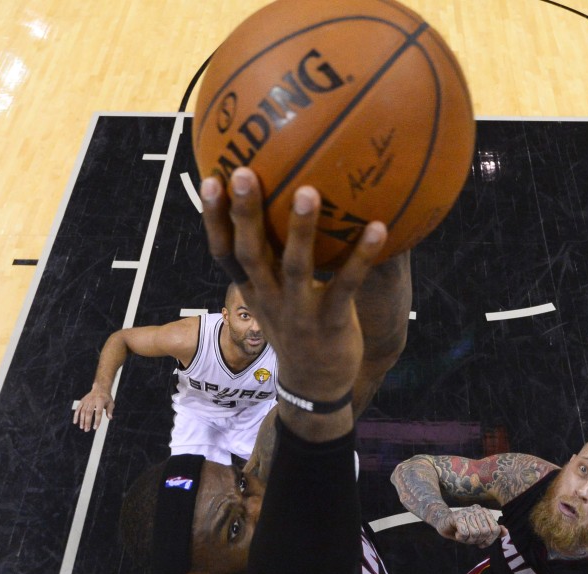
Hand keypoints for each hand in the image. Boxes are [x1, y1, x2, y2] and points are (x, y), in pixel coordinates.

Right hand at [73, 388, 113, 430]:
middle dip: (87, 422)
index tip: (95, 428)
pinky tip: (75, 422)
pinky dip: (76, 416)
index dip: (97, 421)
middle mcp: (92, 400)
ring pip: (82, 411)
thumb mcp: (111, 403)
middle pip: (89, 413)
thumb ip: (110, 410)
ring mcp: (86, 401)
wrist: (100, 388)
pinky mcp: (82, 401)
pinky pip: (78, 409)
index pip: (98, 412)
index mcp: (100, 401)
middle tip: (87, 430)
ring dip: (82, 420)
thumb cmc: (106, 398)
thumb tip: (110, 418)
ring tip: (82, 428)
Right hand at [200, 168, 385, 405]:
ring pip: (296, 267)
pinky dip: (361, 257)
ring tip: (308, 191)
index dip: (213, 219)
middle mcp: (270, 298)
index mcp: (253, 290)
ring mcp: (300, 312)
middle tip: (244, 172)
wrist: (315, 386)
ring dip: (301, 229)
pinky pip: (346, 286)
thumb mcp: (276, 296)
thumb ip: (274, 260)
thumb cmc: (299, 327)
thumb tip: (283, 207)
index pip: (224, 251)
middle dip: (244, 213)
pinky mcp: (332, 322)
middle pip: (251, 252)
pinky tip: (378, 228)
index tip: (209, 180)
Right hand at [433, 505, 506, 547]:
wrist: (443, 523)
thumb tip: (506, 532)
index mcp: (485, 512)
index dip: (489, 540)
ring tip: (463, 535)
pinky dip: (461, 537)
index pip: (495, 530)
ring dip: (468, 540)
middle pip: (485, 533)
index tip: (481, 542)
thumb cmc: (463, 528)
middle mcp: (477, 509)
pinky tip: (457, 533)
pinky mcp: (456, 516)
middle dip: (477, 540)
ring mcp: (467, 512)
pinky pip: (465, 533)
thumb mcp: (479, 532)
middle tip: (469, 538)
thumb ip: (493, 532)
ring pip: (475, 534)